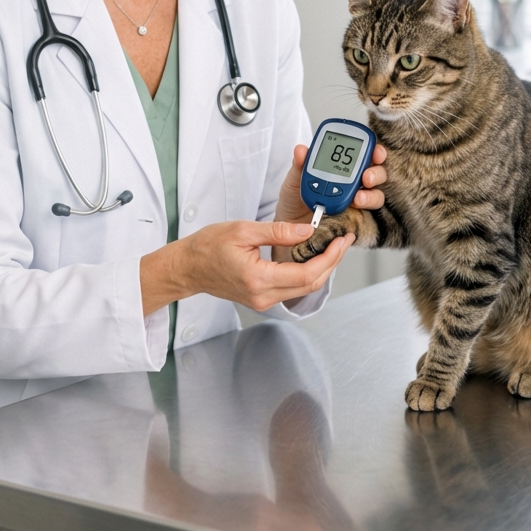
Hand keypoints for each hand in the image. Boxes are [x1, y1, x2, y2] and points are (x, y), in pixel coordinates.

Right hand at [140, 219, 354, 316]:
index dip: (329, 258)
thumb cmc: (208, 247)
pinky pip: (292, 288)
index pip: (306, 273)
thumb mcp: (243, 230)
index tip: (342, 241)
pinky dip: (307, 273)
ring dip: (322, 269)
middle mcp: (263, 295)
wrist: (187, 268)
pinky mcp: (261, 298)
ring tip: (332, 247)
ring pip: (303, 289)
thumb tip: (307, 230)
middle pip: (310, 285)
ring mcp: (262, 300)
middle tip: (343, 242)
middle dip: (332, 263)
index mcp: (258, 278)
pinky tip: (313, 257)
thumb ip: (278, 231)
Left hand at [271, 142, 386, 261]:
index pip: (365, 155)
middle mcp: (353, 182)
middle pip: (377, 174)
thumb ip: (300, 164)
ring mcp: (355, 201)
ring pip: (375, 195)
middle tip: (366, 178)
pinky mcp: (354, 218)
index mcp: (342, 166)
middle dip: (376, 173)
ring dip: (371, 195)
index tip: (375, 153)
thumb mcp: (294, 178)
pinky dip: (363, 211)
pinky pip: (366, 215)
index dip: (375, 152)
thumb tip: (301, 150)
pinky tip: (354, 209)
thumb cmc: (294, 198)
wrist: (289, 223)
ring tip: (358, 198)